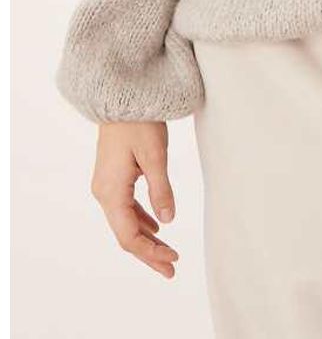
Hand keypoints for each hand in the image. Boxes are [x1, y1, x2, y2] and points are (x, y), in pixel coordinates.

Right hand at [90, 121, 180, 277]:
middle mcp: (103, 193)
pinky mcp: (113, 177)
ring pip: (126, 222)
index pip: (129, 236)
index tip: (172, 262)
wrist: (120, 97)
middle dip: (149, 253)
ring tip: (168, 253)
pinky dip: (141, 220)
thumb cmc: (138, 122)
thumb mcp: (155, 156)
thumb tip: (168, 221)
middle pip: (126, 234)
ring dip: (147, 239)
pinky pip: (126, 208)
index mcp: (111, 192)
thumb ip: (161, 189)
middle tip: (172, 269)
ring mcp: (106, 186)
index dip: (150, 252)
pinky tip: (156, 226)